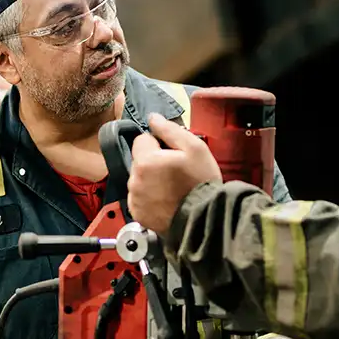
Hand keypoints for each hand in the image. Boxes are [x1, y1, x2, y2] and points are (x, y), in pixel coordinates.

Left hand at [128, 113, 222, 237]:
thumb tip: (153, 118)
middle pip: (140, 160)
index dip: (158, 143)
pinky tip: (166, 200)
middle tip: (175, 172)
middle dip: (154, 162)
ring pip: (139, 179)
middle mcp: (135, 180)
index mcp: (146, 160)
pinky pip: (139, 198)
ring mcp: (135, 199)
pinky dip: (149, 198)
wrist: (204, 219)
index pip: (141, 139)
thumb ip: (170, 130)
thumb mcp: (195, 148)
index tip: (173, 154)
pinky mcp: (137, 214)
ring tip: (172, 188)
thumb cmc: (201, 182)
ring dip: (150, 180)